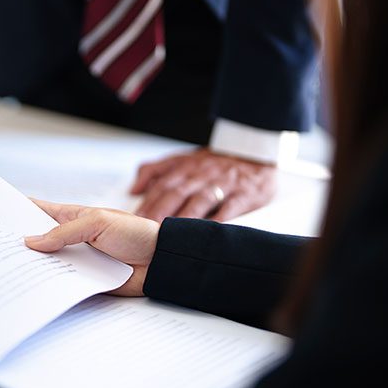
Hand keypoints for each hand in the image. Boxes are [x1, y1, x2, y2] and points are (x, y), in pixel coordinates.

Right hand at [24, 199, 158, 296]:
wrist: (160, 262)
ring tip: (4, 270)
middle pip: (37, 241)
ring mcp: (76, 261)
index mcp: (71, 217)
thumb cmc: (135, 233)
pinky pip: (61, 284)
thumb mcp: (97, 223)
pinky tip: (31, 288)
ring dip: (30, 268)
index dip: (17, 210)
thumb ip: (64, 232)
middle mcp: (70, 239)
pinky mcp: (83, 281)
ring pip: (46, 265)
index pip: (38, 211)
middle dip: (17, 243)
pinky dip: (48, 286)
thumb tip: (31, 242)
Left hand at [130, 148, 276, 221]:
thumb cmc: (214, 162)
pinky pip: (230, 208)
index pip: (161, 186)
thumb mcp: (182, 159)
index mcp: (184, 168)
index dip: (147, 203)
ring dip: (185, 218)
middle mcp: (201, 175)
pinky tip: (209, 233)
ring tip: (173, 236)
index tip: (133, 221)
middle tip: (147, 232)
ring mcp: (223, 184)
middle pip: (176, 194)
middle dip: (160, 212)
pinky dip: (220, 220)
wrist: (254, 151)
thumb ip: (155, 171)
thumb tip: (133, 189)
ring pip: (200, 200)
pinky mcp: (244, 194)